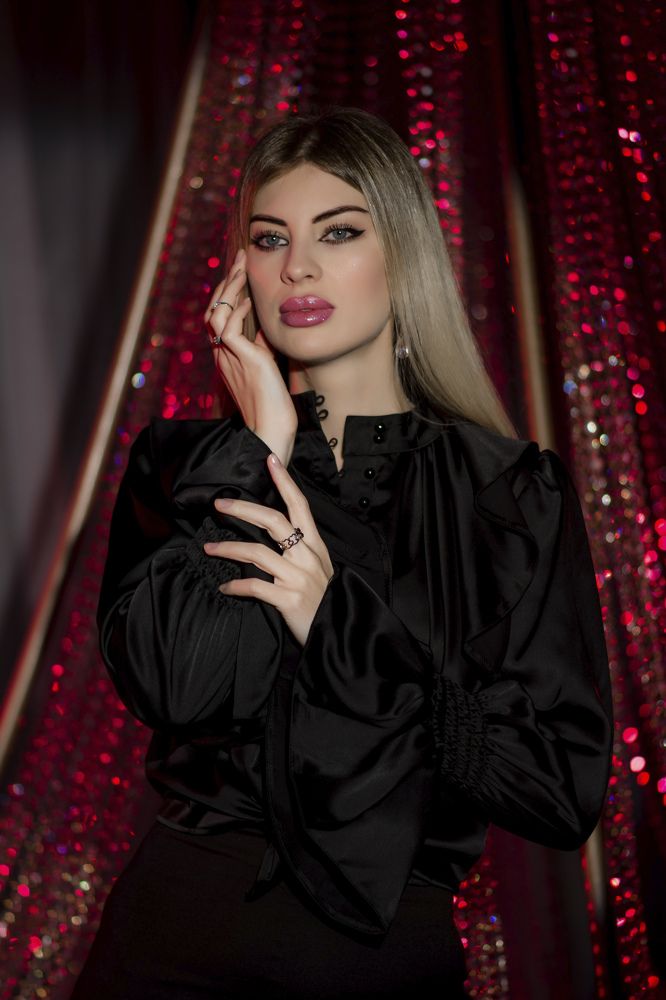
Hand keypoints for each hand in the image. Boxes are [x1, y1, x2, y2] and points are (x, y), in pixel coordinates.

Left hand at [203, 453, 334, 646]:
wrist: (338, 634)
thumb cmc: (326, 603)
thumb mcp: (319, 572)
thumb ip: (300, 554)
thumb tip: (275, 540)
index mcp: (315, 547)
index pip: (299, 506)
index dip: (284, 481)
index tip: (270, 460)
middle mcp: (307, 557)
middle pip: (273, 520)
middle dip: (243, 509)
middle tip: (220, 503)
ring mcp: (298, 577)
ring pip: (257, 552)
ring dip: (228, 548)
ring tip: (209, 548)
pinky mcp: (288, 598)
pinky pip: (254, 586)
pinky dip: (235, 586)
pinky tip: (224, 587)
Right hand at [205, 248, 296, 464]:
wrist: (272, 430)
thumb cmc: (273, 404)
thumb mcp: (266, 366)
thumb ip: (262, 346)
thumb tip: (265, 326)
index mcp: (227, 356)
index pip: (219, 317)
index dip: (228, 293)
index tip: (242, 272)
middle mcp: (223, 355)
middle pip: (213, 310)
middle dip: (226, 282)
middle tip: (241, 259)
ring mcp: (229, 358)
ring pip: (216, 314)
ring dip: (229, 289)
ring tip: (242, 267)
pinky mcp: (242, 361)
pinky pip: (229, 328)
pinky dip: (238, 310)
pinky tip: (249, 299)